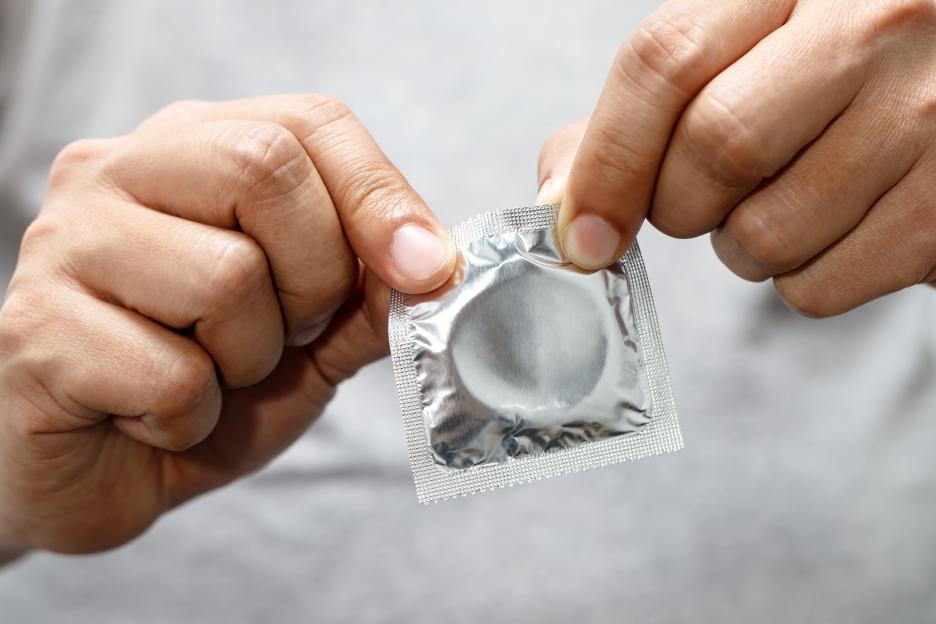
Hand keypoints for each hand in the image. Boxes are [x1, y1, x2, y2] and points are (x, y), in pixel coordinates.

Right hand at [0, 95, 455, 552]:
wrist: (99, 471)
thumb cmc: (202, 387)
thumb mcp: (308, 339)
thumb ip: (365, 295)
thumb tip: (430, 263)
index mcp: (190, 151)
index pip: (308, 123)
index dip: (380, 196)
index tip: (425, 270)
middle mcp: (116, 172)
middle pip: (263, 169)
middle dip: (314, 280)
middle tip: (285, 337)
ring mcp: (64, 243)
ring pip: (226, 278)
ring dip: (249, 361)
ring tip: (207, 377)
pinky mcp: (34, 330)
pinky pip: (172, 376)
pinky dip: (192, 420)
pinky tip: (152, 418)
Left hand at [539, 0, 935, 315]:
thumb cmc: (832, 74)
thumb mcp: (743, 48)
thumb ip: (646, 107)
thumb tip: (563, 201)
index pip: (666, 60)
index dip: (608, 160)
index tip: (581, 231)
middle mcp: (876, 22)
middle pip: (714, 149)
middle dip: (679, 206)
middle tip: (700, 200)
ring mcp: (927, 113)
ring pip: (764, 235)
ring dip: (741, 247)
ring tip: (782, 201)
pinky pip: (817, 288)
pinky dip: (799, 279)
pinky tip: (833, 229)